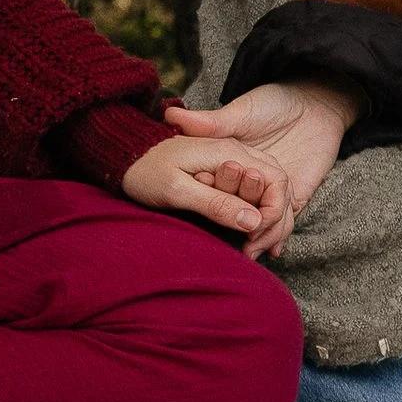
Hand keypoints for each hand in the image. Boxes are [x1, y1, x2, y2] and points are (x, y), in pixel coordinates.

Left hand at [119, 127, 296, 259]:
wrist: (124, 155)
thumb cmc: (145, 171)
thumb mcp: (177, 190)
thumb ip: (215, 203)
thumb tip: (253, 221)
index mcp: (229, 152)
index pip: (276, 182)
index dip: (273, 213)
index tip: (254, 237)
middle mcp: (235, 152)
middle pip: (277, 186)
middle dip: (274, 220)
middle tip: (255, 249)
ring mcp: (230, 159)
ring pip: (267, 188)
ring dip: (267, 220)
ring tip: (252, 249)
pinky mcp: (222, 171)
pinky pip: (251, 191)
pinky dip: (257, 214)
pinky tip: (250, 237)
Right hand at [164, 76, 357, 237]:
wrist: (316, 103)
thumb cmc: (274, 102)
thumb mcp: (239, 112)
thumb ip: (210, 122)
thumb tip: (172, 117)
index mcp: (233, 160)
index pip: (220, 188)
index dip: (214, 201)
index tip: (209, 207)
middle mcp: (250, 179)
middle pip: (240, 210)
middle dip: (236, 229)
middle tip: (238, 244)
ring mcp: (271, 190)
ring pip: (261, 221)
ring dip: (258, 237)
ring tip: (252, 250)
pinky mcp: (296, 195)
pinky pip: (285, 221)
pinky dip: (279, 235)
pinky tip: (274, 247)